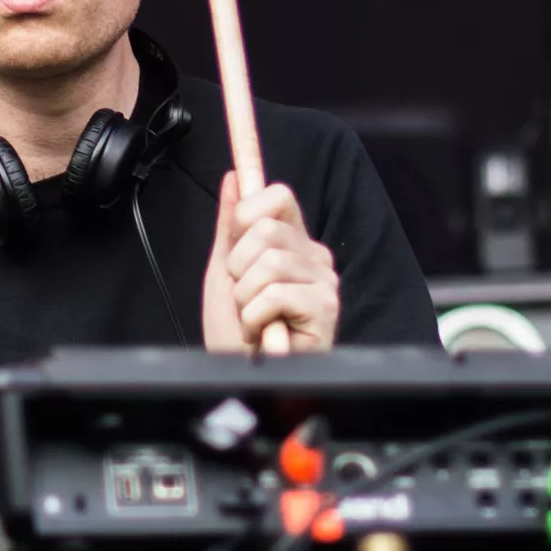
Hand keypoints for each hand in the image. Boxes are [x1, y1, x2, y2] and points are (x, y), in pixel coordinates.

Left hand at [202, 172, 339, 353]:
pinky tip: (262, 330)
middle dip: (238, 266)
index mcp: (292, 242)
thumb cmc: (237, 330)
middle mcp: (314, 256)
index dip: (248, 213)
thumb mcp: (225, 271)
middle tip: (244, 295)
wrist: (242, 372)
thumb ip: (231, 226)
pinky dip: (255, 315)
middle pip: (265, 229)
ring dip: (245, 296)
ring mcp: (323, 282)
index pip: (278, 196)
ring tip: (253, 316)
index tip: (236, 242)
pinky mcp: (325, 308)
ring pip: (269, 262)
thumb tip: (234, 178)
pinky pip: (275, 293)